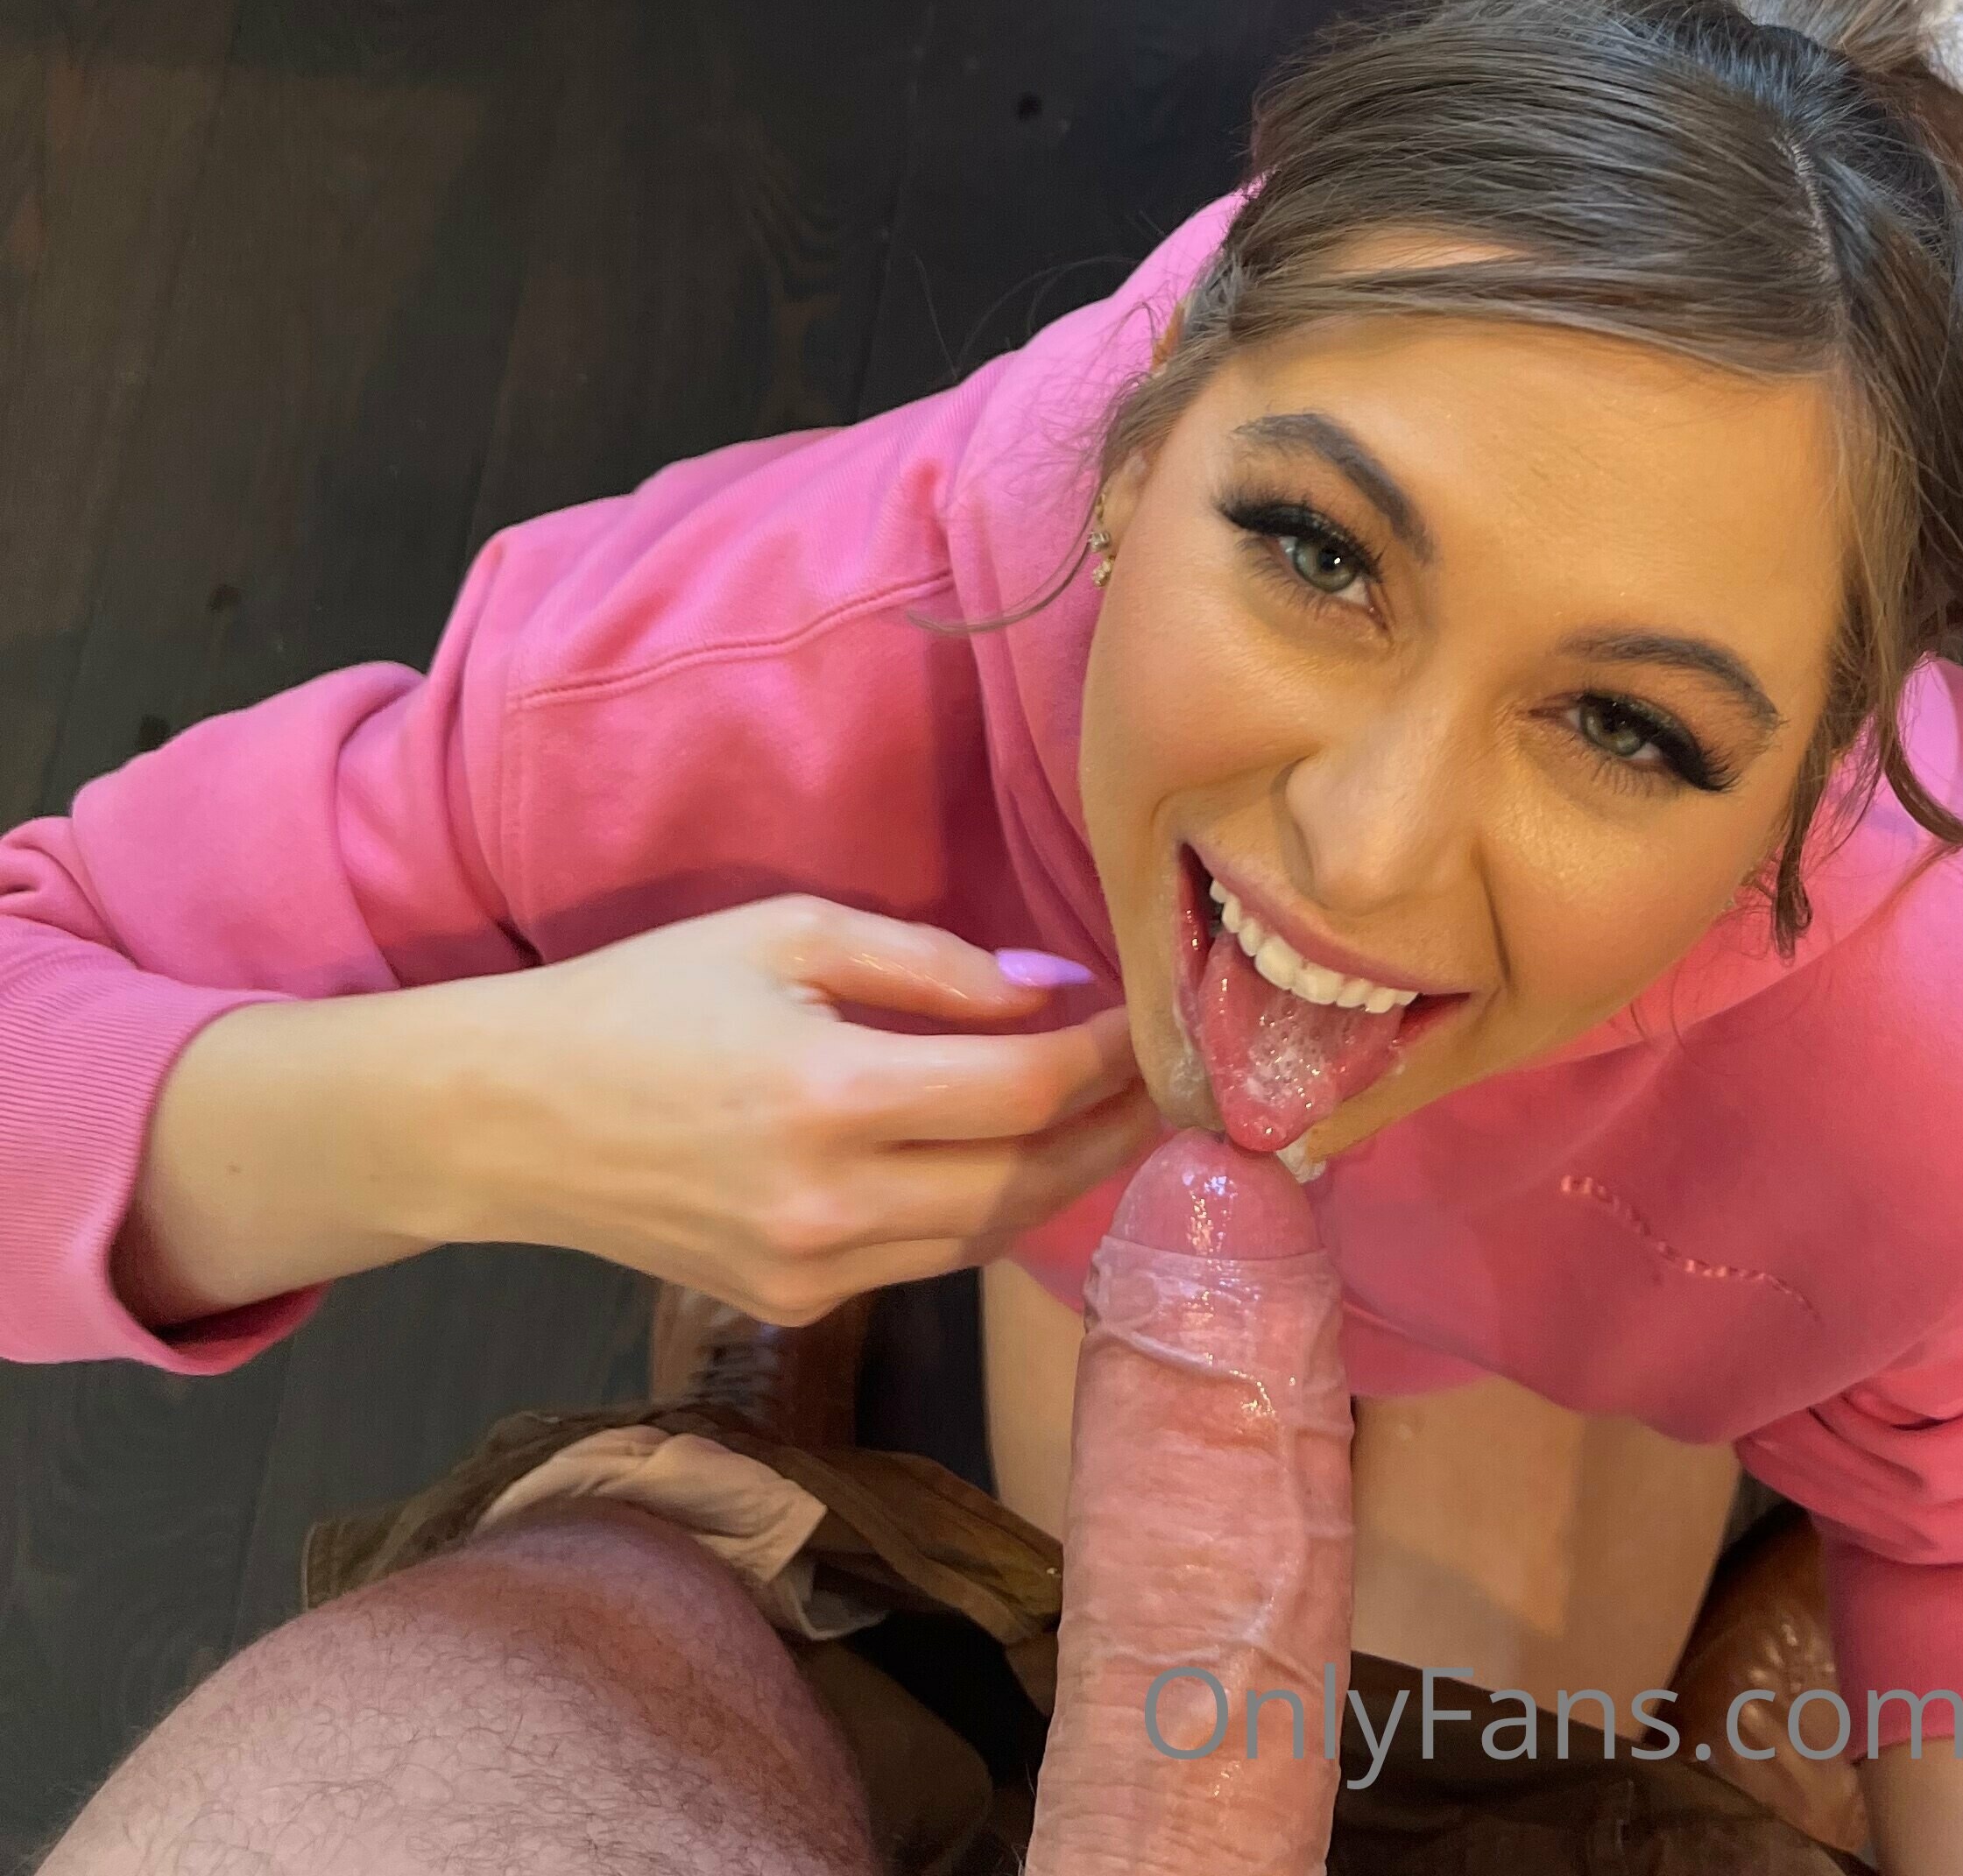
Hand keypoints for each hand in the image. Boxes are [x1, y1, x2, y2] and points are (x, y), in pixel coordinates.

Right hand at [113, 897, 1159, 1335]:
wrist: (508, 1118)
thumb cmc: (646, 996)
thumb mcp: (787, 933)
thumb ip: (927, 963)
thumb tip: (1046, 990)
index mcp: (830, 1096)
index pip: (1020, 1088)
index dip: (1106, 1056)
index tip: (1154, 1015)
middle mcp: (829, 1202)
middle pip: (1025, 1181)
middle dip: (1114, 1130)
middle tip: (1179, 1081)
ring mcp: (811, 1269)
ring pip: (985, 1236)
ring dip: (1063, 1180)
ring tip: (1124, 1119)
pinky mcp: (792, 1302)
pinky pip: (926, 1258)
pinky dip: (986, 1210)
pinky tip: (1020, 1159)